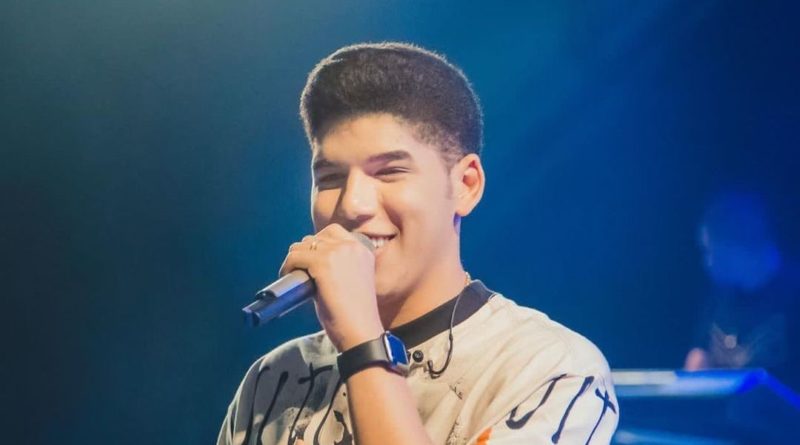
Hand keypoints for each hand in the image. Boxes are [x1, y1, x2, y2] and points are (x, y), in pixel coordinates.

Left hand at [279, 224, 383, 350]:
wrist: (360, 330)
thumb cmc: (354, 313)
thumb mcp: (352, 280)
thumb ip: (338, 265)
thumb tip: (309, 260)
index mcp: (363, 249)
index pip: (334, 232)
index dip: (319, 244)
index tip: (312, 260)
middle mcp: (352, 246)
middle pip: (316, 237)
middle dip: (306, 252)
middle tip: (300, 270)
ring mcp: (337, 252)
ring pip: (303, 245)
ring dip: (295, 258)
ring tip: (293, 274)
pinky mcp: (322, 263)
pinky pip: (295, 257)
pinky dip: (287, 266)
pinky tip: (287, 275)